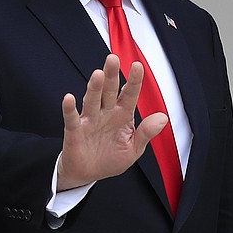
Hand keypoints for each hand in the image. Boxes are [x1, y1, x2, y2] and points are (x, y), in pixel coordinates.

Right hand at [57, 54, 167, 190]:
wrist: (88, 174)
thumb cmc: (111, 158)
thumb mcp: (133, 148)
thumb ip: (146, 133)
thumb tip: (163, 118)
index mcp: (122, 114)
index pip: (129, 94)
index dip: (134, 81)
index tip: (137, 66)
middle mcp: (106, 113)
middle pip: (109, 91)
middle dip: (112, 75)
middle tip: (113, 59)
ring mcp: (90, 120)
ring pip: (92, 100)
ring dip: (95, 88)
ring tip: (98, 75)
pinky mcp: (75, 131)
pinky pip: (71, 118)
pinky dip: (69, 108)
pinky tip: (69, 98)